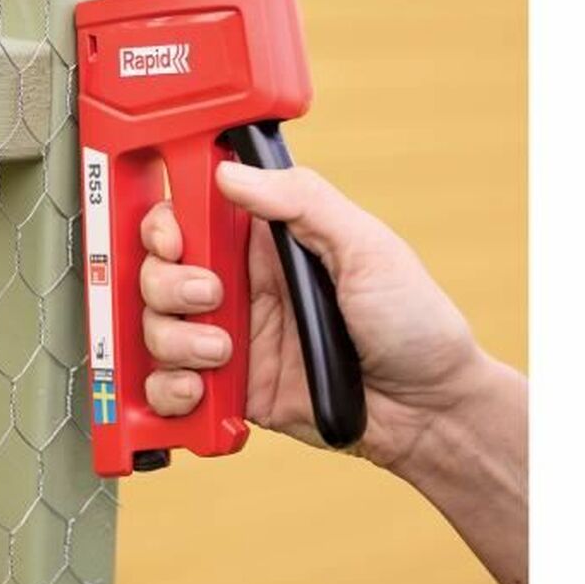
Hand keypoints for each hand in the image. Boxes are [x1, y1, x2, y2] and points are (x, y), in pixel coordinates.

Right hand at [140, 160, 489, 469]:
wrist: (428, 410)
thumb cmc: (413, 320)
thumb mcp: (368, 246)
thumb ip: (303, 201)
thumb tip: (231, 173)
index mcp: (267, 241)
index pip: (191, 215)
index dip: (167, 223)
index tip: (174, 239)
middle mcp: (240, 285)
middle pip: (157, 271)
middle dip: (167, 285)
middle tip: (211, 298)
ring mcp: (230, 338)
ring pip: (156, 328)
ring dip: (174, 340)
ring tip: (222, 354)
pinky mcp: (230, 391)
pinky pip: (169, 388)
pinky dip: (169, 390)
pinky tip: (201, 390)